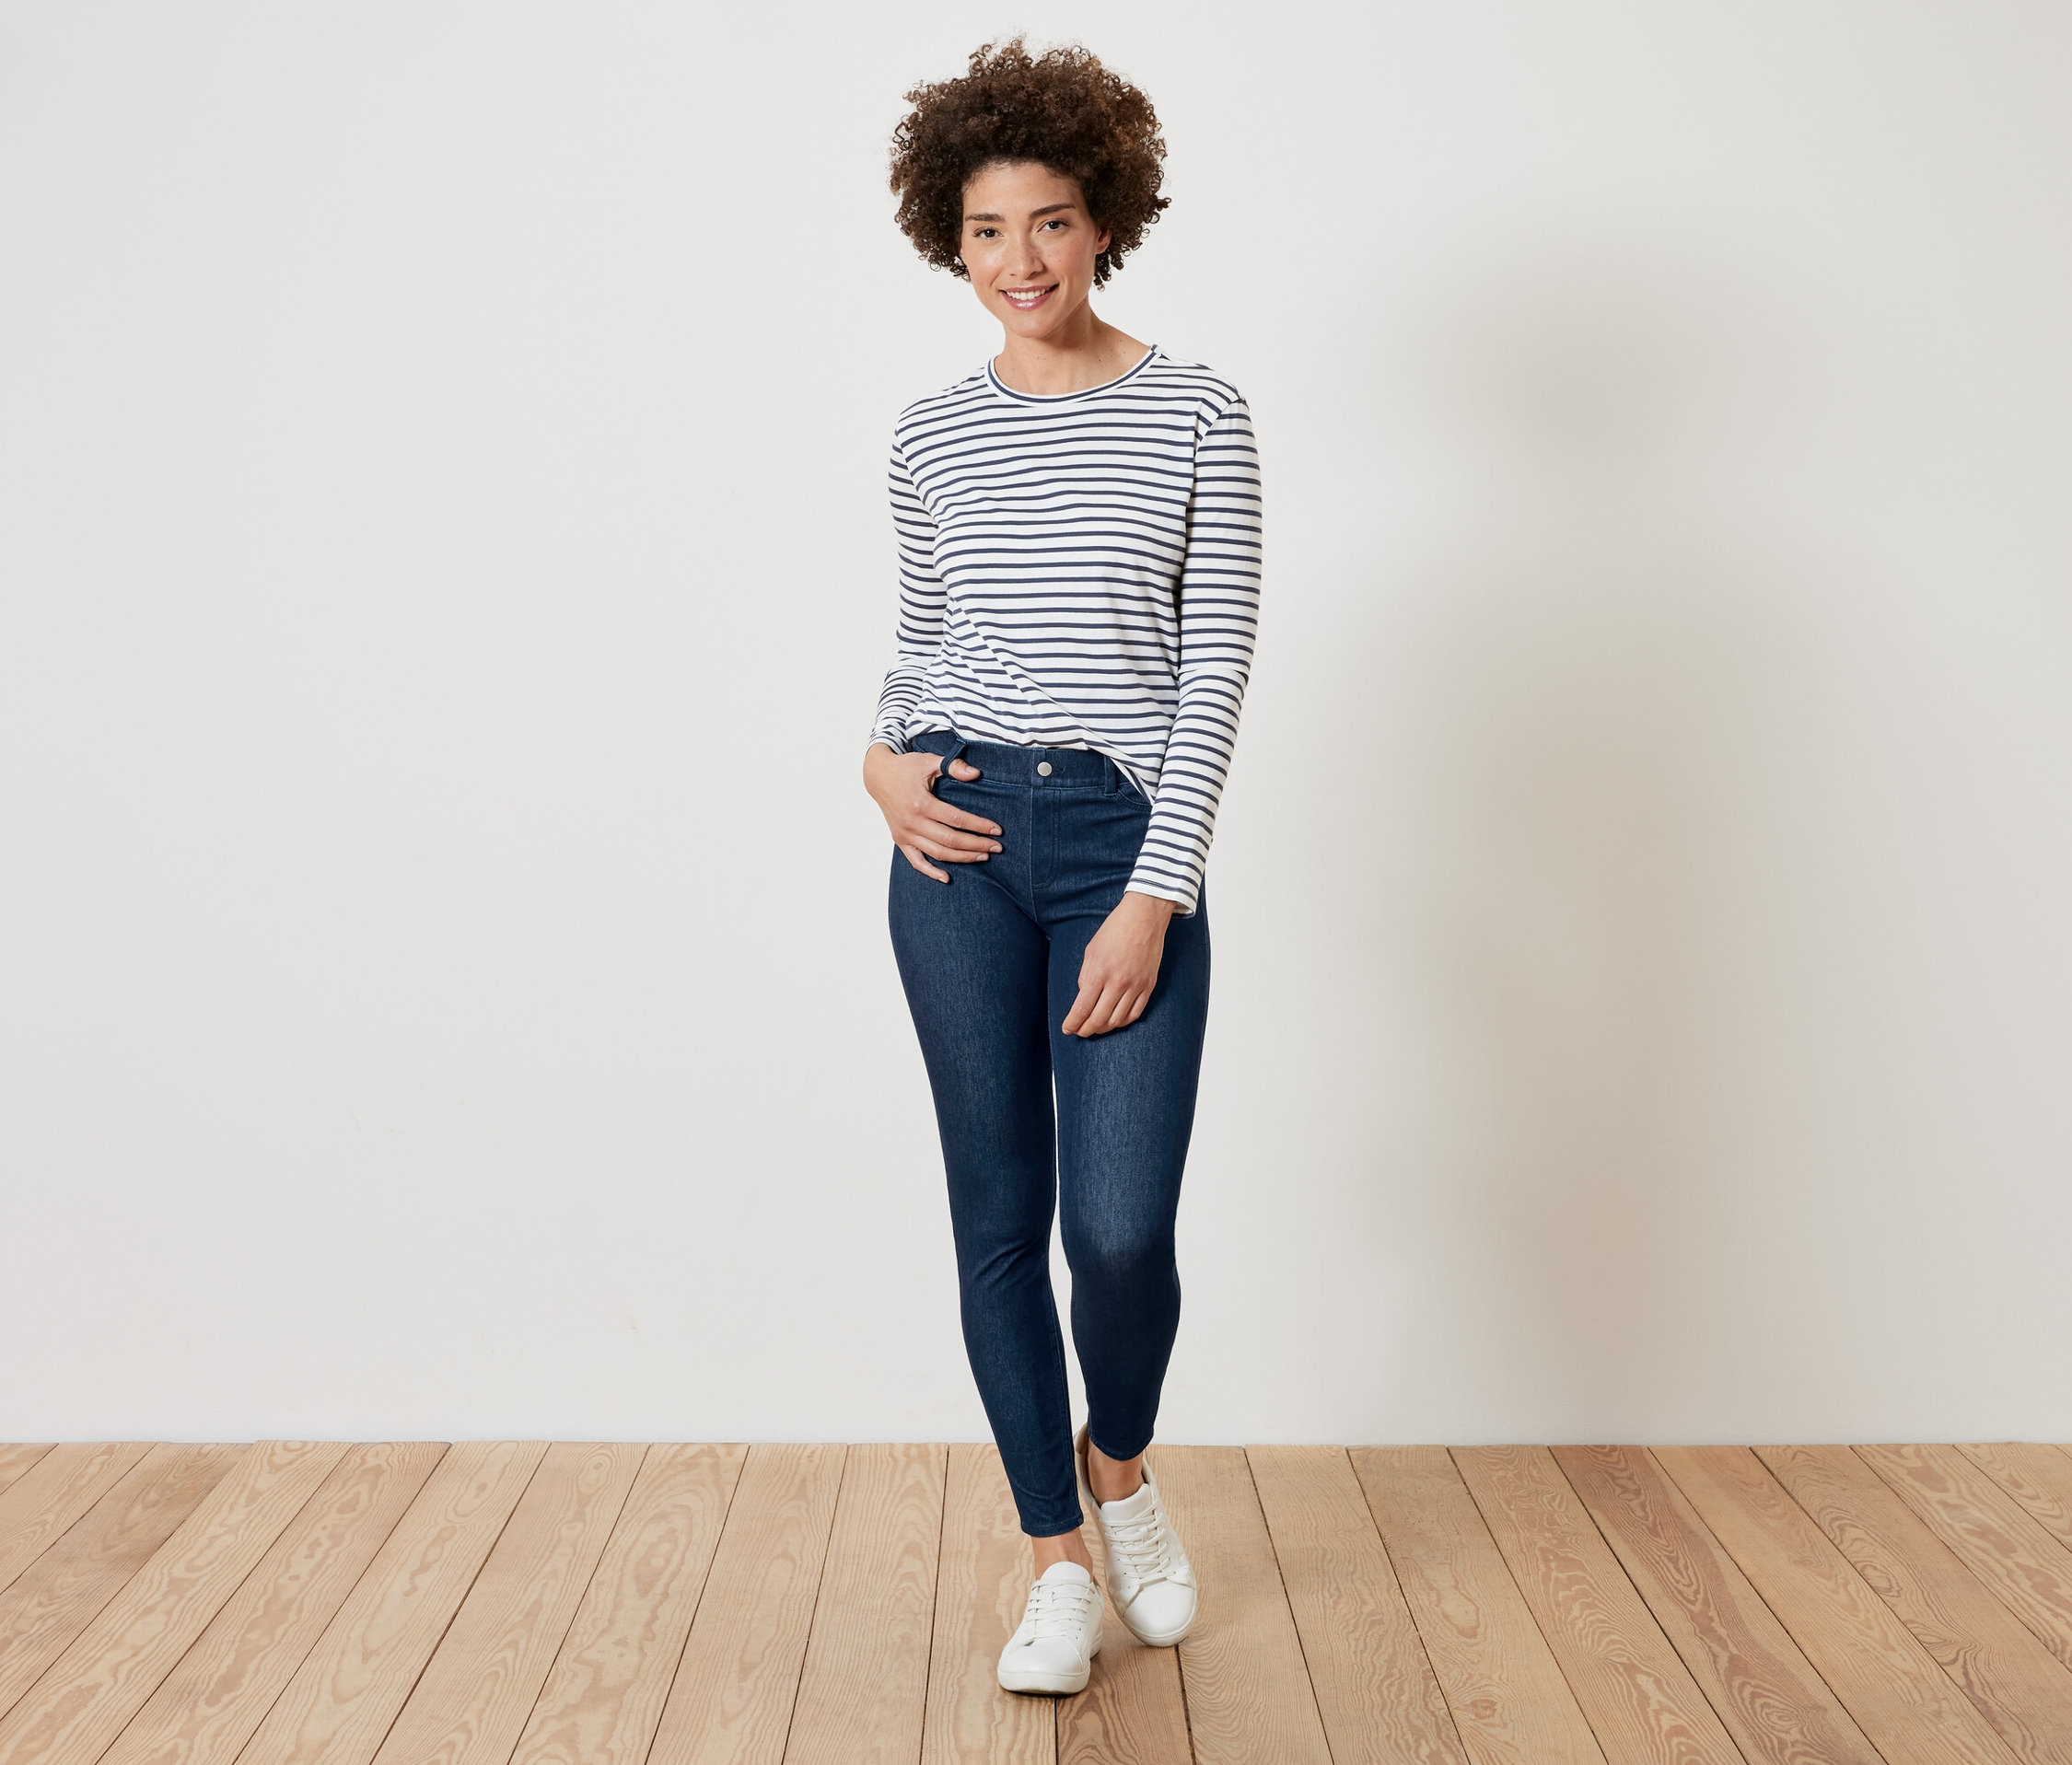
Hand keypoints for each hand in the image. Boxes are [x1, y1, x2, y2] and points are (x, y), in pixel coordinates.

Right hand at [864, 742, 1002, 882]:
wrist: (878, 776)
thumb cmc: (906, 768)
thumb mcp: (929, 761)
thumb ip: (953, 766)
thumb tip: (976, 774)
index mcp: (921, 804)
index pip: (956, 819)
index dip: (978, 826)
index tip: (996, 830)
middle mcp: (912, 822)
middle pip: (950, 840)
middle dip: (976, 845)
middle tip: (997, 847)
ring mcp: (905, 834)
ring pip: (937, 853)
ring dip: (962, 857)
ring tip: (983, 856)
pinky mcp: (900, 840)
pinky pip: (916, 861)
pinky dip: (931, 872)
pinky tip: (947, 878)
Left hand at [1062, 891, 1177, 1036]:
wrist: (1144, 917)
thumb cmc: (1114, 930)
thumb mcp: (1091, 950)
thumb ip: (1085, 976)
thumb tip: (1084, 998)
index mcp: (1100, 972)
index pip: (1083, 1008)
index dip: (1073, 1023)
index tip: (1067, 1029)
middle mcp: (1118, 982)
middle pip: (1099, 1019)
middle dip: (1086, 1029)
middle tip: (1079, 1031)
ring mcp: (1136, 986)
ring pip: (1117, 1020)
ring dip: (1103, 1028)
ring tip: (1095, 1027)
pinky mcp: (1149, 986)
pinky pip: (1135, 1013)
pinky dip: (1123, 1022)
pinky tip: (1114, 1021)